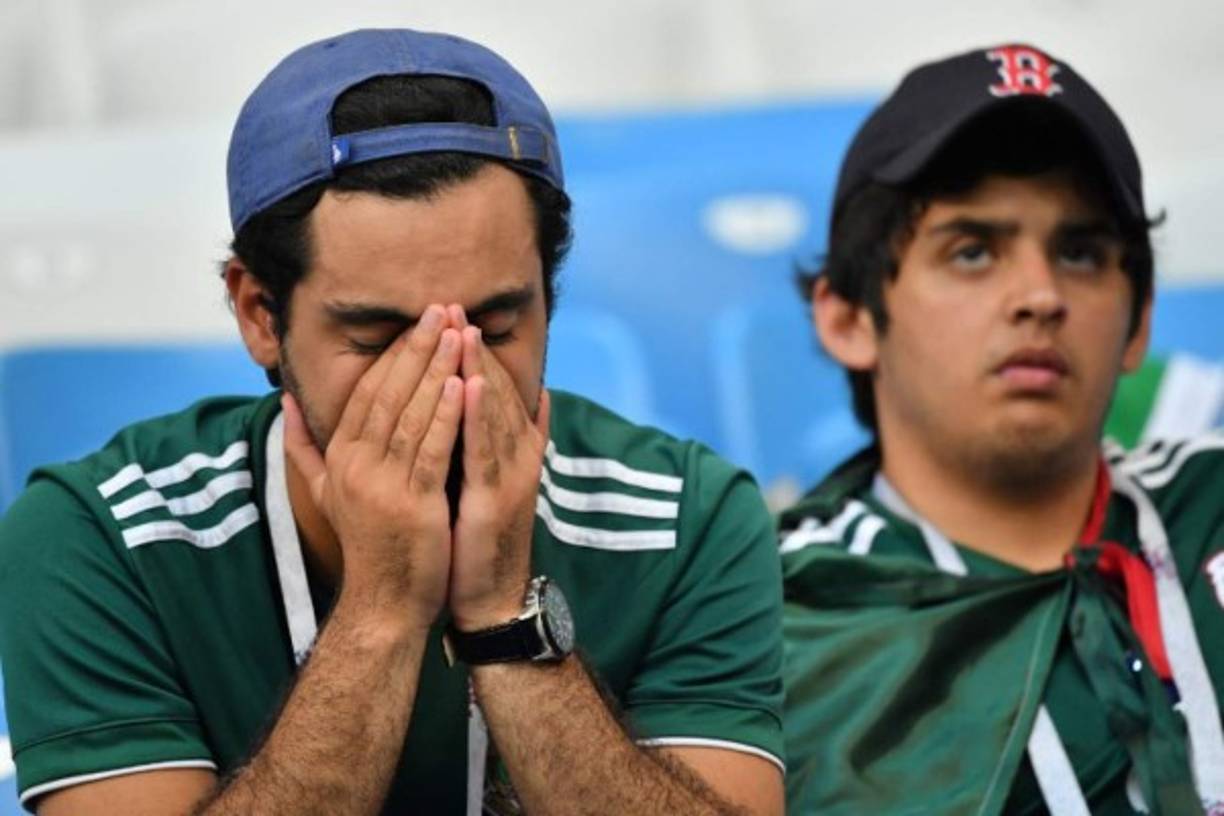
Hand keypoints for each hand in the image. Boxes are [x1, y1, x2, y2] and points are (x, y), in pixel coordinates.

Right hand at [282, 305, 463, 631]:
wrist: (382, 604)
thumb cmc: (366, 545)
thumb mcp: (327, 492)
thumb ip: (303, 446)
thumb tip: (285, 403)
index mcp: (340, 457)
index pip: (367, 392)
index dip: (393, 354)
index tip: (418, 321)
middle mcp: (356, 466)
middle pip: (389, 393)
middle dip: (417, 347)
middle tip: (442, 308)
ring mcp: (383, 485)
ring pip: (412, 414)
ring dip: (437, 369)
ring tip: (458, 332)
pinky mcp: (412, 505)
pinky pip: (431, 450)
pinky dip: (447, 414)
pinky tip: (463, 384)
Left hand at [448, 321, 549, 630]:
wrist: (490, 595)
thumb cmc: (477, 539)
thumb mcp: (484, 482)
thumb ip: (487, 440)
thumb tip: (508, 399)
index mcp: (509, 447)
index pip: (487, 386)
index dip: (469, 350)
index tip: (447, 314)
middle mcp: (516, 453)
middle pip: (492, 388)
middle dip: (470, 347)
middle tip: (450, 305)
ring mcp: (511, 473)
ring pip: (492, 410)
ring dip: (476, 368)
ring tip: (460, 330)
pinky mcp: (497, 496)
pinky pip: (485, 448)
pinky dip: (477, 414)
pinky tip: (465, 384)